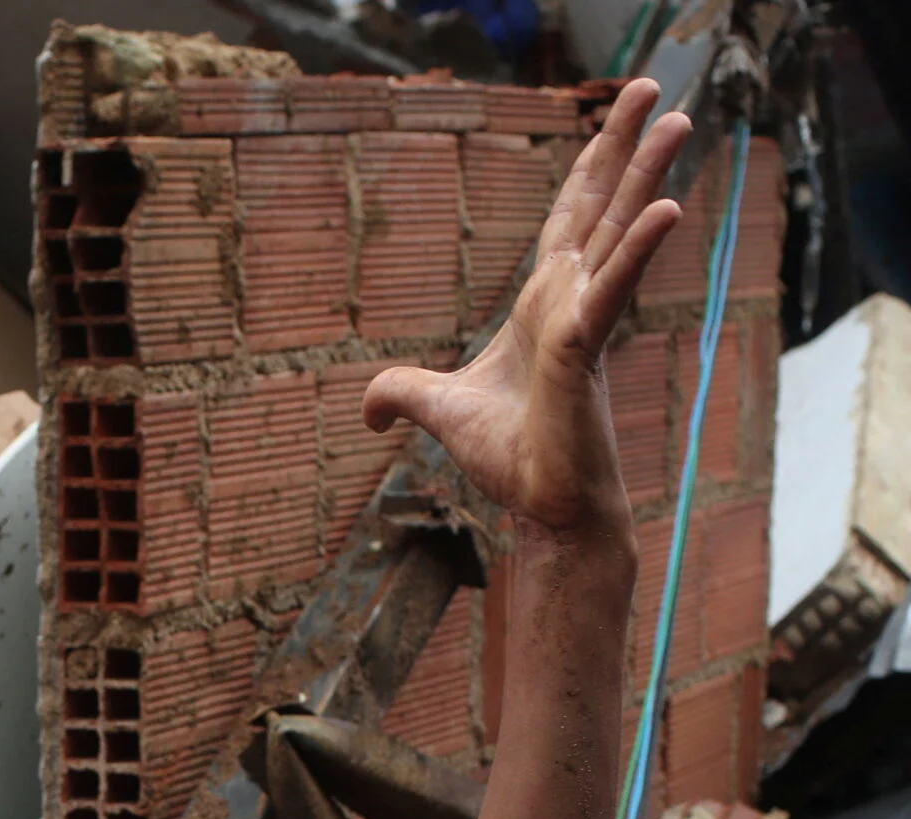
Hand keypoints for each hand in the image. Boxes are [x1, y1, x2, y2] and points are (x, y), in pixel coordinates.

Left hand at [364, 78, 690, 532]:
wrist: (541, 505)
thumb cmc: (508, 456)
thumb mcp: (437, 410)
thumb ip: (399, 394)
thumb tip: (367, 408)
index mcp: (545, 303)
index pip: (570, 217)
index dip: (591, 166)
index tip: (616, 118)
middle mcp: (573, 299)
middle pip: (601, 204)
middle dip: (624, 144)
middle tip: (654, 86)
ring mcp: (584, 320)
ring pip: (619, 231)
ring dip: (647, 173)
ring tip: (678, 116)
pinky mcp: (584, 350)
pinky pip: (614, 289)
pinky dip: (636, 250)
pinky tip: (666, 207)